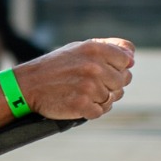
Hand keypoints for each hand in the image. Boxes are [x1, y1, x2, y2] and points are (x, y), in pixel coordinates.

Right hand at [12, 38, 134, 120]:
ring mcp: (88, 86)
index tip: (102, 70)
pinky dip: (91, 111)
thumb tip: (133, 58)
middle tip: (89, 84)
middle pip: (123, 81)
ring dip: (100, 99)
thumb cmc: (56, 66)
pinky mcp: (81, 105)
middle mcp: (94, 66)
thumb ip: (108, 48)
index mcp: (95, 49)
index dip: (117, 67)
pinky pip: (99, 112)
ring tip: (81, 93)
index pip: (127, 60)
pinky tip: (78, 104)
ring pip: (112, 98)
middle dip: (110, 85)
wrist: (27, 85)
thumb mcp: (80, 48)